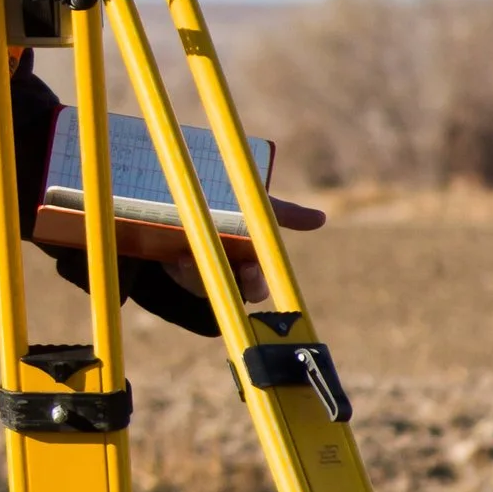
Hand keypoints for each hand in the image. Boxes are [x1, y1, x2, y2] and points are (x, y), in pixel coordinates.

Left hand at [160, 196, 325, 306]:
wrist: (183, 197)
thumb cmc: (228, 204)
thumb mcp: (253, 207)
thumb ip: (282, 214)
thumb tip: (320, 218)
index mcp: (248, 264)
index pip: (256, 286)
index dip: (253, 282)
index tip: (250, 267)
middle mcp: (224, 273)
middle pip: (229, 294)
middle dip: (222, 284)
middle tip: (217, 268)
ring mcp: (198, 271)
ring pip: (201, 286)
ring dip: (195, 275)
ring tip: (187, 257)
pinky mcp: (172, 268)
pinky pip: (175, 276)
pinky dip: (178, 267)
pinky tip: (177, 255)